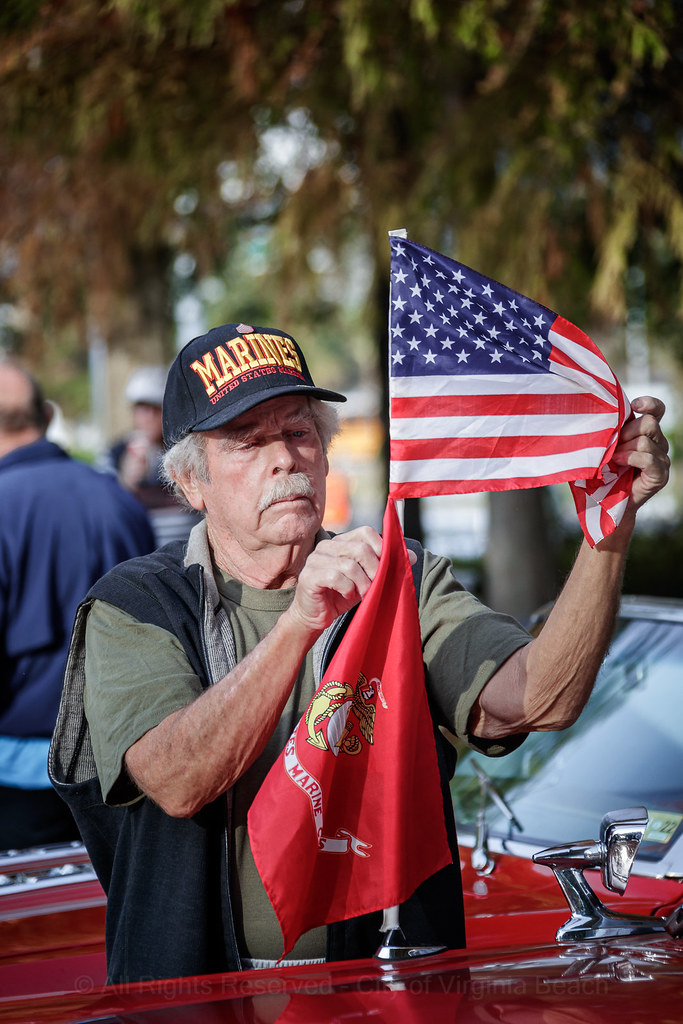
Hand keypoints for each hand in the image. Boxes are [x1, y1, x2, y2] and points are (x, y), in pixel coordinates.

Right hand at [287, 526, 383, 633]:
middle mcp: (327, 546)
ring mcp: (315, 559)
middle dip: (375, 569)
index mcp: (341, 542)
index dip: (381, 547)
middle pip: (360, 549)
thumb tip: (413, 556)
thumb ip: (385, 565)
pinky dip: (347, 589)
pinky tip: (348, 594)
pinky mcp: (308, 576)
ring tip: (363, 593)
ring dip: (362, 583)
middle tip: (377, 585)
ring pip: (349, 565)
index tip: (388, 566)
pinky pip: (335, 578)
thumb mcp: (367, 578)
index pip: (365, 532)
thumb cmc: (342, 594)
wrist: (316, 616)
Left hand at [612, 396, 669, 511]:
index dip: (649, 403)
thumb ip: (606, 431)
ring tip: (613, 459)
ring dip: (624, 449)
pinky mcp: (660, 475)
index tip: (634, 405)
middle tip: (613, 445)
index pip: (657, 410)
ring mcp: (662, 459)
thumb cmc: (601, 471)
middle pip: (649, 422)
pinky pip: (648, 458)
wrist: (606, 503)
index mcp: (647, 433)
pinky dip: (630, 458)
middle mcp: (658, 443)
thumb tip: (590, 413)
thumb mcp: (603, 446)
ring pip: (645, 441)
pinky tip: (619, 463)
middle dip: (626, 431)